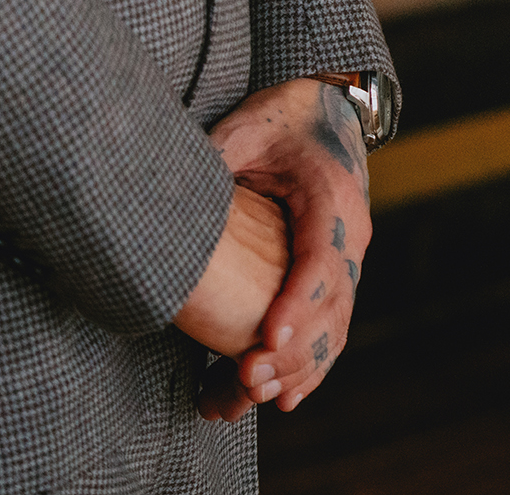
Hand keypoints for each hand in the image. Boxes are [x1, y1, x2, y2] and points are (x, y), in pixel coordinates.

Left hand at [194, 78, 370, 420]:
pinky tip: (276, 398)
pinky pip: (328, 330)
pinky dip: (307, 366)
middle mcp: (350, 236)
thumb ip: (213, 164)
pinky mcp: (332, 277)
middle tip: (246, 379)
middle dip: (291, 349)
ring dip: (296, 368)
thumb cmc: (276, 120)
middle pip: (332, 306)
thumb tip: (159, 197)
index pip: (322, 259)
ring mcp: (346, 261)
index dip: (297, 302)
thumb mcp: (243, 130)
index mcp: (331, 198)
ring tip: (248, 398)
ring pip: (333, 328)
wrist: (320, 111)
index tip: (265, 336)